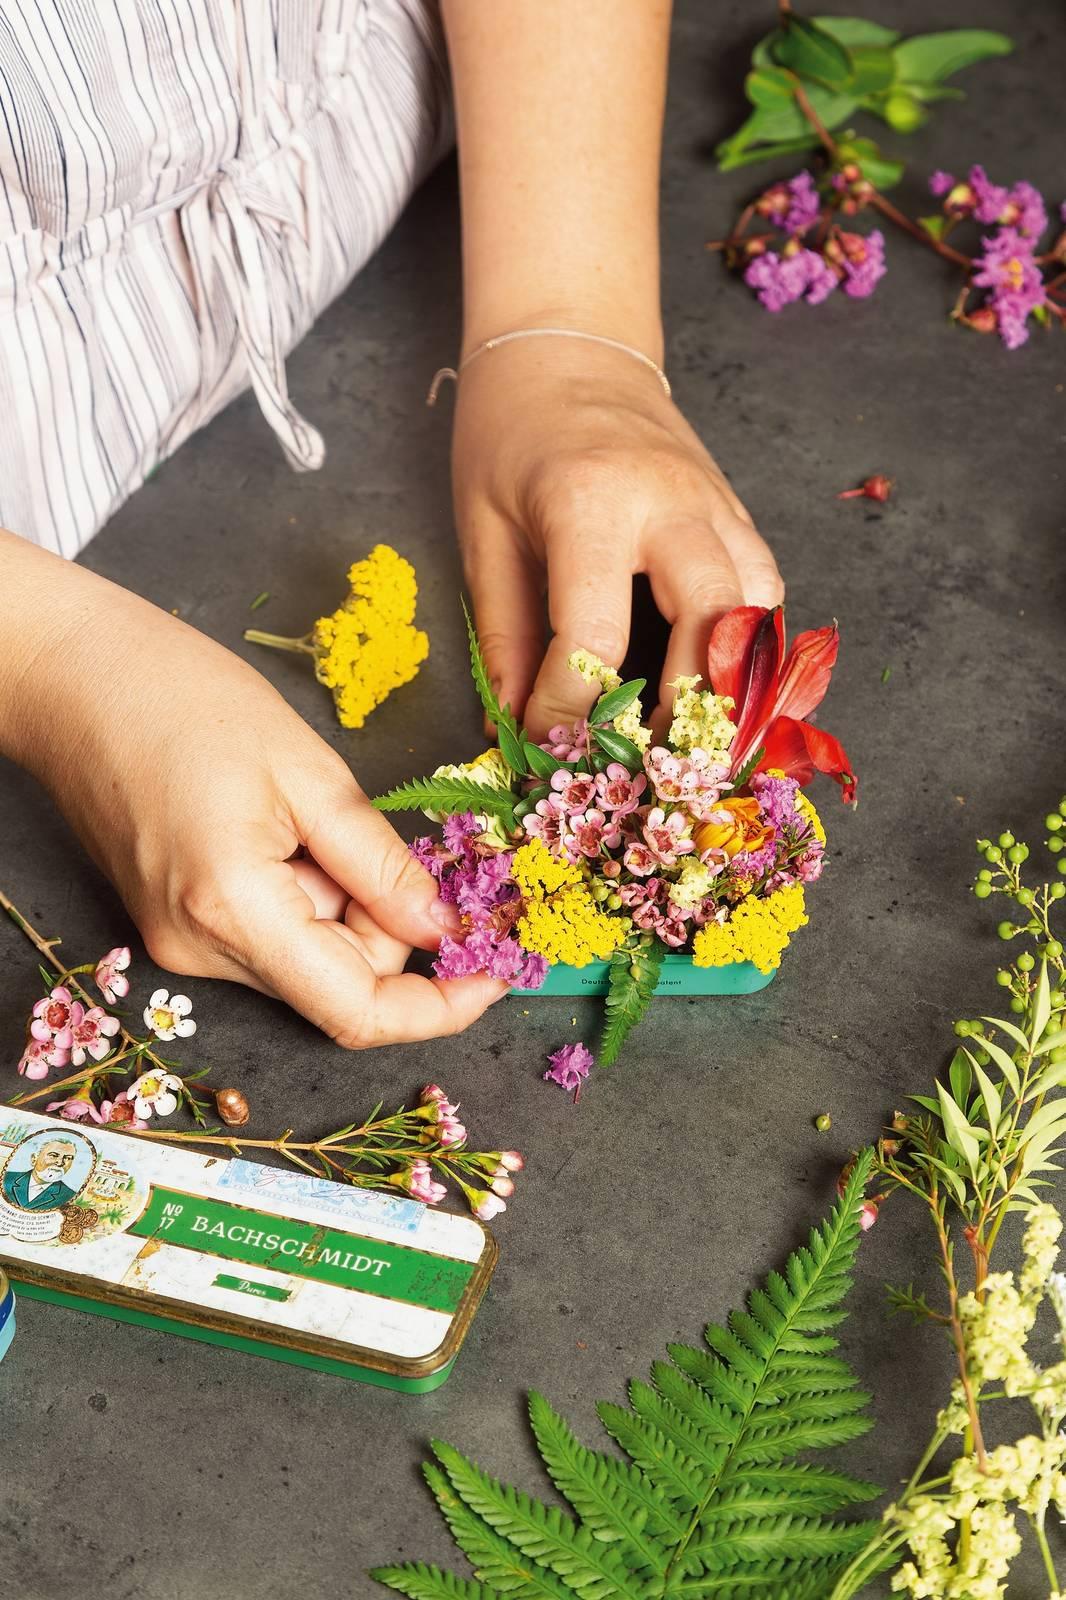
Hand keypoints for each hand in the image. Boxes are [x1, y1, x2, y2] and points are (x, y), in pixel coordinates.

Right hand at [0, 537, 505, 1046]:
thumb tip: (440, 931)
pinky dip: (310, 895)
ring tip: (314, 813)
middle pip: (340, 982)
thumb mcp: (308, 771)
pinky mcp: (176, 924)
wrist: (70, 676)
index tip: (496, 973)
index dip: (439, 1007)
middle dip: (391, 926)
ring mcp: (180, 943)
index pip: (356, 1011)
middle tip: (402, 839)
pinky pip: (274, 934)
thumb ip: (380, 863)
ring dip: (347, 904)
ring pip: (311, 958)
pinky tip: (289, 828)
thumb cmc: (180, 698)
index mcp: (233, 912)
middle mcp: (199, 951)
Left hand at [451, 338, 783, 736]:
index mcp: (592, 503)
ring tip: (692, 738)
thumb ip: (504, 632)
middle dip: (690, 708)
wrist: (570, 343)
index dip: (572, 708)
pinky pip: (763, 588)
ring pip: (758, 608)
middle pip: (714, 621)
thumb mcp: (482, 529)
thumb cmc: (510, 433)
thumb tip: (515, 726)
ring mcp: (715, 504)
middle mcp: (671, 503)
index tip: (547, 748)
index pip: (596, 635)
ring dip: (733, 680)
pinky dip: (746, 643)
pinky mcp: (735, 511)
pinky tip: (713, 681)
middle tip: (655, 767)